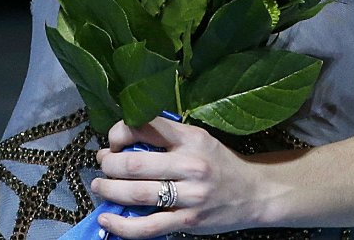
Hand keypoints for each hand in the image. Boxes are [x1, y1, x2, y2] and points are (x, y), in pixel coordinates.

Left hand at [91, 117, 262, 236]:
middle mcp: (190, 164)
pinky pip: (148, 226)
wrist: (254, 193)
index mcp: (191, 138)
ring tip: (99, 186)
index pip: (146, 126)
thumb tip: (122, 144)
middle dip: (109, 165)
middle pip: (134, 164)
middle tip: (102, 165)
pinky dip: (122, 225)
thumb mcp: (198, 140)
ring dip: (109, 191)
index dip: (119, 132)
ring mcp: (190, 195)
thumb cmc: (219, 164)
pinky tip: (107, 218)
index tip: (113, 141)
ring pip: (137, 194)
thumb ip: (166, 139)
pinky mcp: (188, 220)